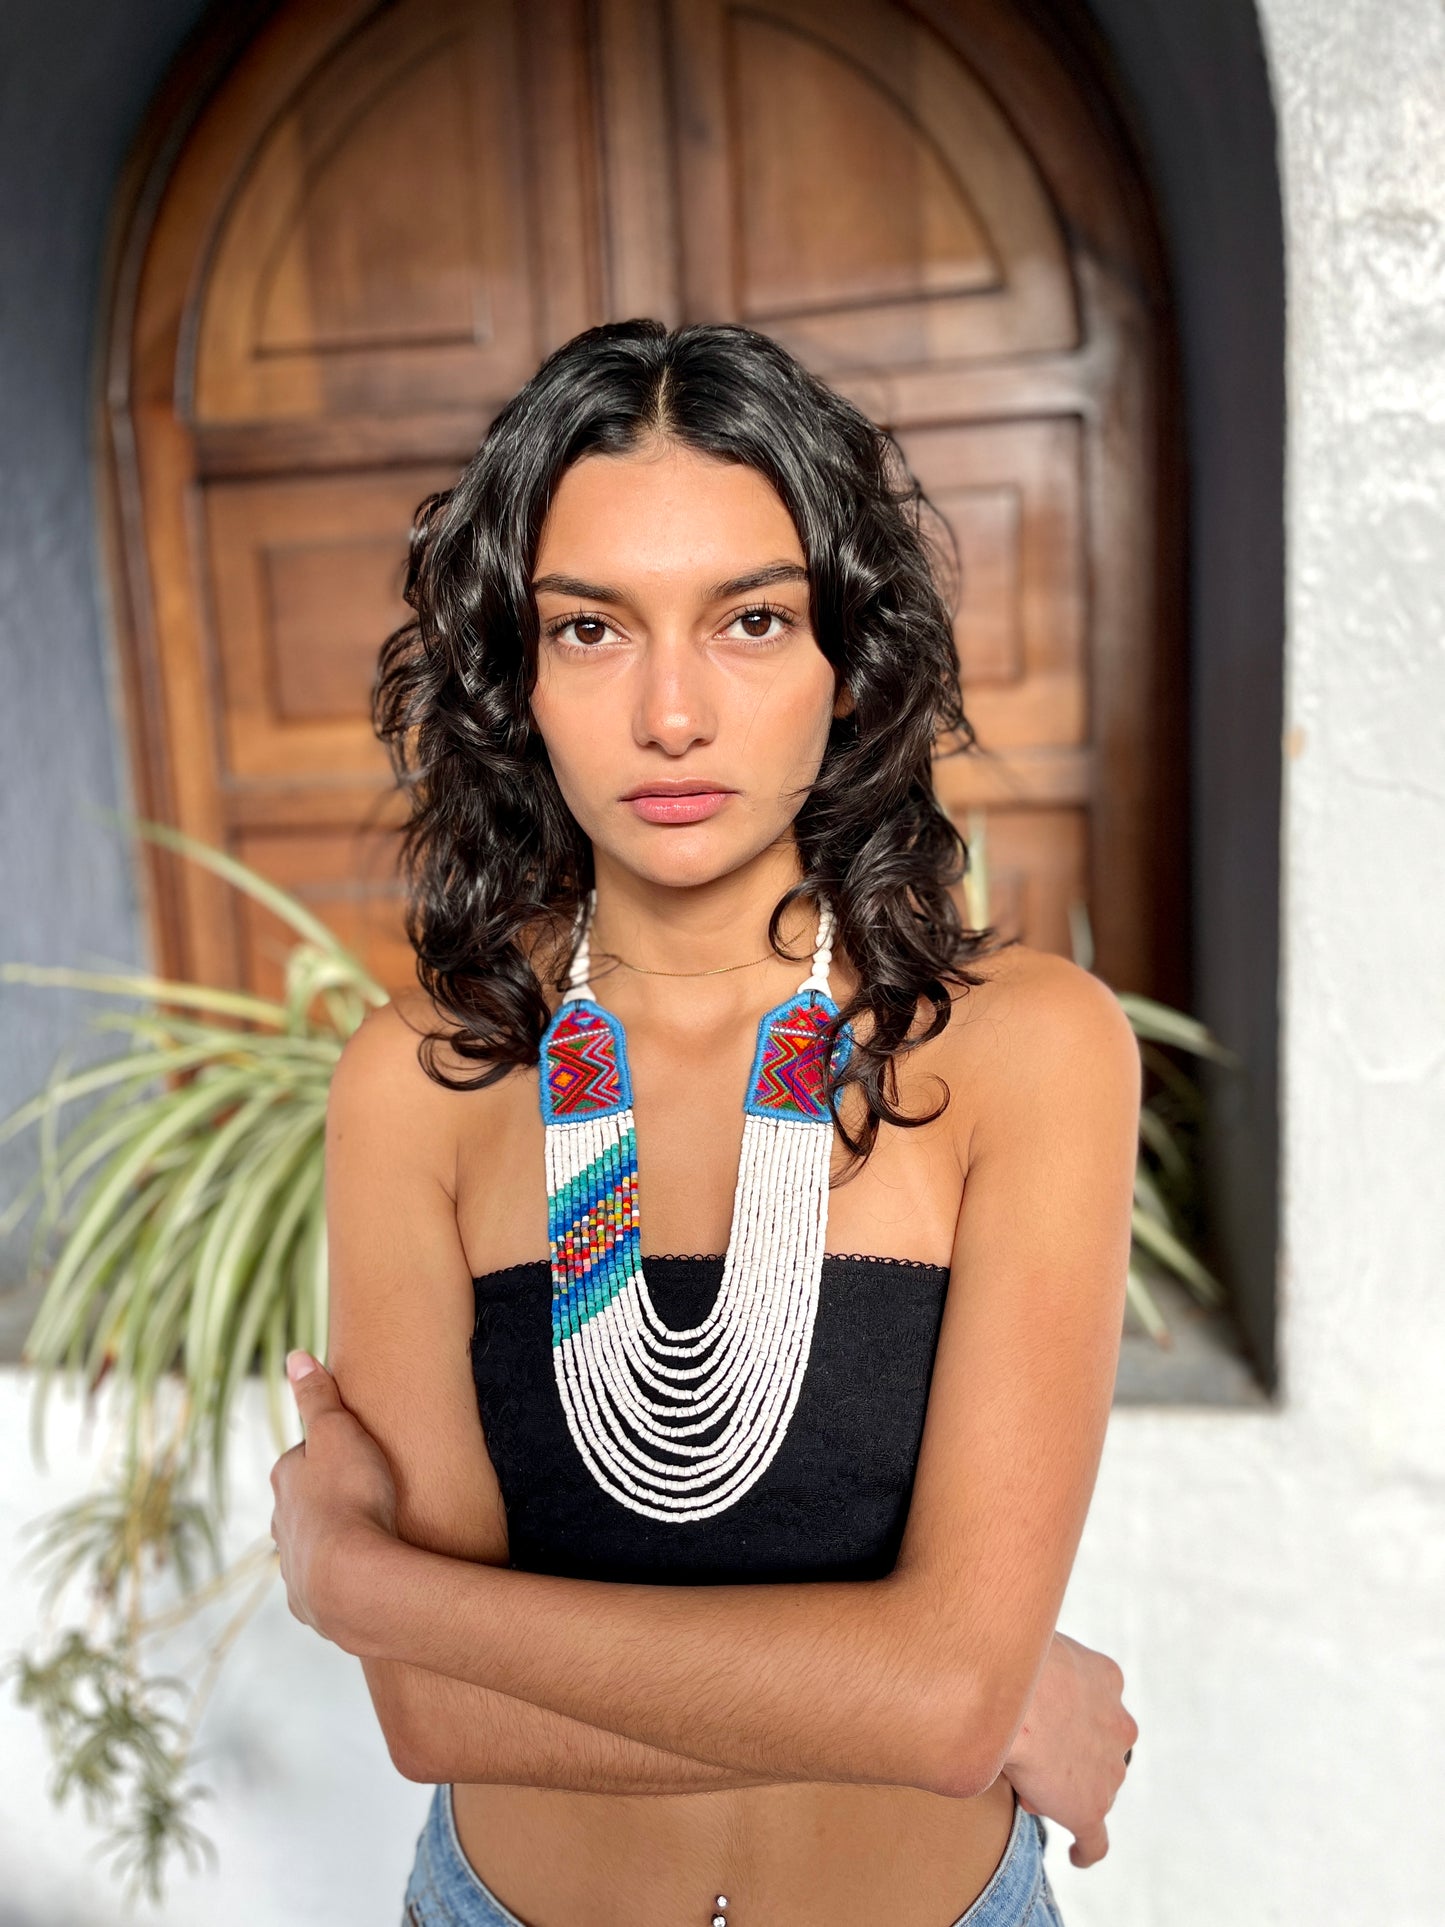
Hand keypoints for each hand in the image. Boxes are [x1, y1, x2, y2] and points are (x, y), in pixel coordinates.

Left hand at [268, 1350, 397, 1641]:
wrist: (354, 1580)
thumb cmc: (349, 1497)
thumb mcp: (338, 1432)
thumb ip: (317, 1397)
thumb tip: (294, 1356)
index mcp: (285, 1480)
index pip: (302, 1458)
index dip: (331, 1453)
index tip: (358, 1453)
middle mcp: (280, 1525)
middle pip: (302, 1505)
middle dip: (326, 1500)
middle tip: (366, 1496)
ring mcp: (295, 1567)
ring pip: (310, 1547)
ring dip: (332, 1543)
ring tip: (369, 1541)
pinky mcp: (312, 1605)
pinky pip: (325, 1587)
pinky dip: (340, 1581)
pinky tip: (363, 1580)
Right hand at [1001, 1631, 1137, 1868]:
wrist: (1010, 1694)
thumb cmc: (1008, 1660)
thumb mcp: (1029, 1648)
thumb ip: (1035, 1667)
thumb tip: (1012, 1684)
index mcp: (1107, 1679)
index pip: (1091, 1705)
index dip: (1064, 1717)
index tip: (1038, 1721)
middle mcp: (1119, 1725)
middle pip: (1096, 1750)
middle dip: (1067, 1756)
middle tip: (1025, 1753)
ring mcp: (1109, 1770)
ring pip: (1091, 1788)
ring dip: (1064, 1791)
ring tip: (1025, 1785)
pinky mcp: (1091, 1808)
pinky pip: (1096, 1839)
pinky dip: (1087, 1849)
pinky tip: (1078, 1856)